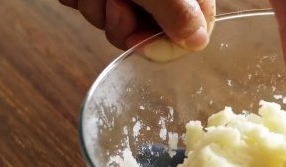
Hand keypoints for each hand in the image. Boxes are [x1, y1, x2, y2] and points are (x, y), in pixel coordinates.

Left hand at [59, 0, 214, 49]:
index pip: (188, 31)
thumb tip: (198, 41)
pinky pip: (87, 5)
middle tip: (115, 3)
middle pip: (146, 31)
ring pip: (112, 21)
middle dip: (123, 24)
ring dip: (97, 9)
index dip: (163, 45)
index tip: (140, 43)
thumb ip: (180, 15)